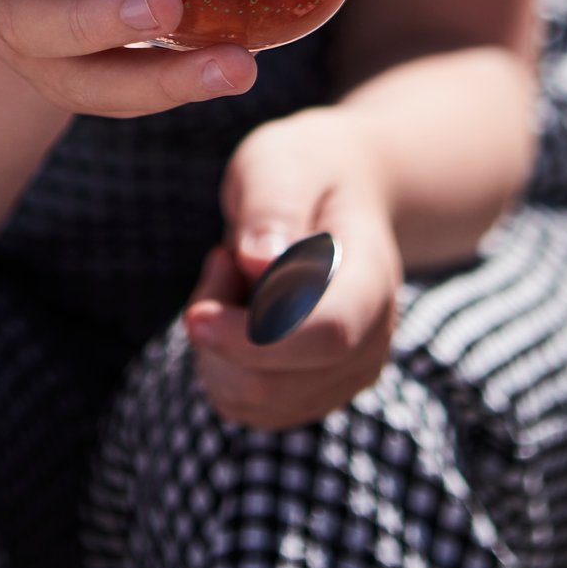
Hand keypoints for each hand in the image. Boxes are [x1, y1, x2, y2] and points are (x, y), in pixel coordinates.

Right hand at [0, 0, 256, 116]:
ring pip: (81, 83)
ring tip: (232, 65)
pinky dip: (178, 88)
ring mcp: (38, 52)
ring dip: (159, 78)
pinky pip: (121, 98)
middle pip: (31, 24)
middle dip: (99, 20)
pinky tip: (234, 70)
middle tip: (164, 4)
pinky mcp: (77, 84)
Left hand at [184, 109, 402, 428]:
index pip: (328, 334)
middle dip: (218, 330)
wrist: (338, 194)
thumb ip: (270, 207)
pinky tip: (237, 308)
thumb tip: (257, 262)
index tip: (195, 317)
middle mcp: (370, 339)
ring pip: (249, 399)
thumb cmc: (304, 172)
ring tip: (236, 274)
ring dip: (216, 343)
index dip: (256, 339)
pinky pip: (242, 403)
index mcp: (371, 277)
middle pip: (271, 382)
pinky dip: (220, 361)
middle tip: (224, 256)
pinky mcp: (310, 393)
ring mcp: (344, 374)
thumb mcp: (280, 163)